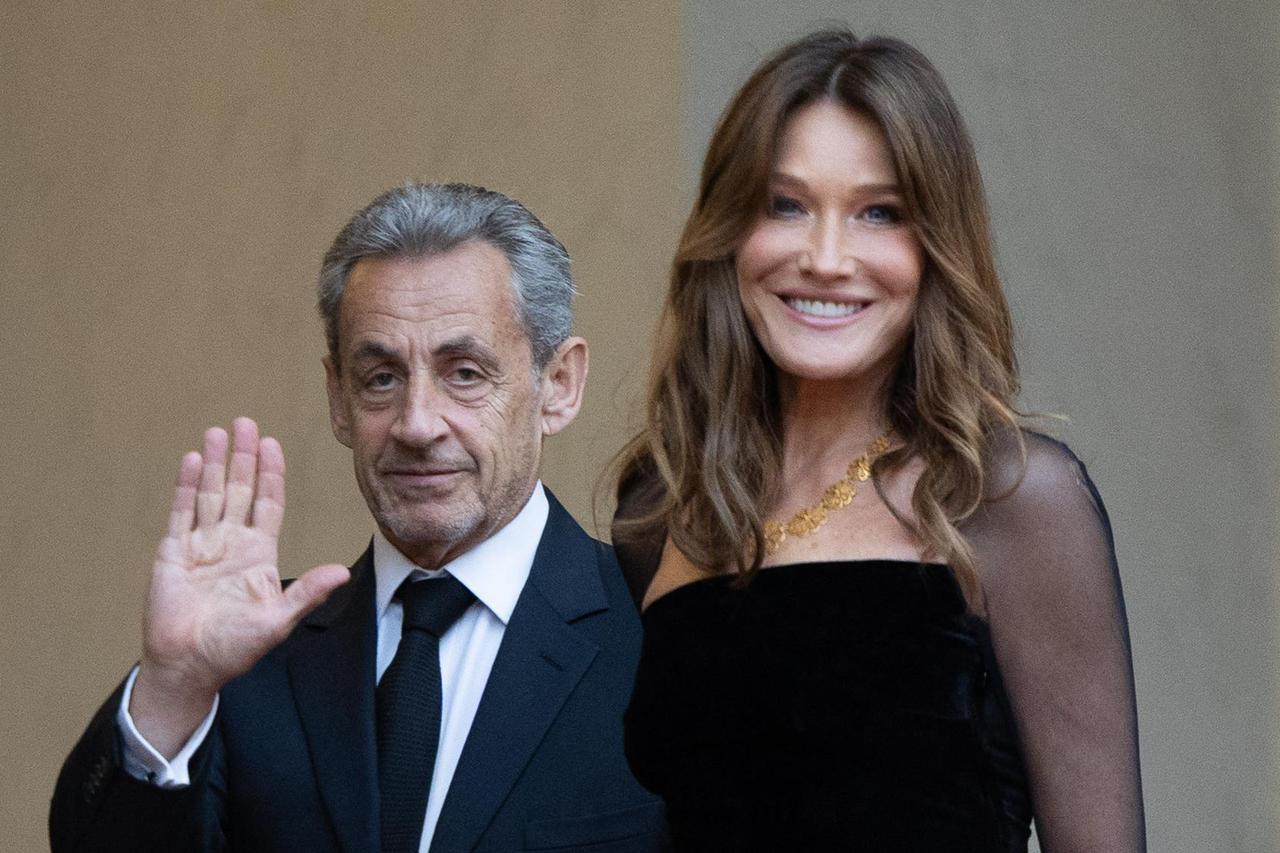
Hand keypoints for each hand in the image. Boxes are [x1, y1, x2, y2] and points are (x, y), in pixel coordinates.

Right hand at [130, 417, 349, 756]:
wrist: (188, 667)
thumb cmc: (234, 648)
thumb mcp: (278, 619)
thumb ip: (307, 592)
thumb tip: (341, 571)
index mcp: (259, 554)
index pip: (267, 504)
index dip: (271, 474)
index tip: (273, 445)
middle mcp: (231, 543)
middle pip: (240, 490)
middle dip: (244, 456)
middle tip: (246, 422)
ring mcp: (202, 545)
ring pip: (211, 494)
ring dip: (216, 463)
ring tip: (218, 431)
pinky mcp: (174, 553)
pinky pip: (182, 512)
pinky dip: (187, 486)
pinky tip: (194, 460)